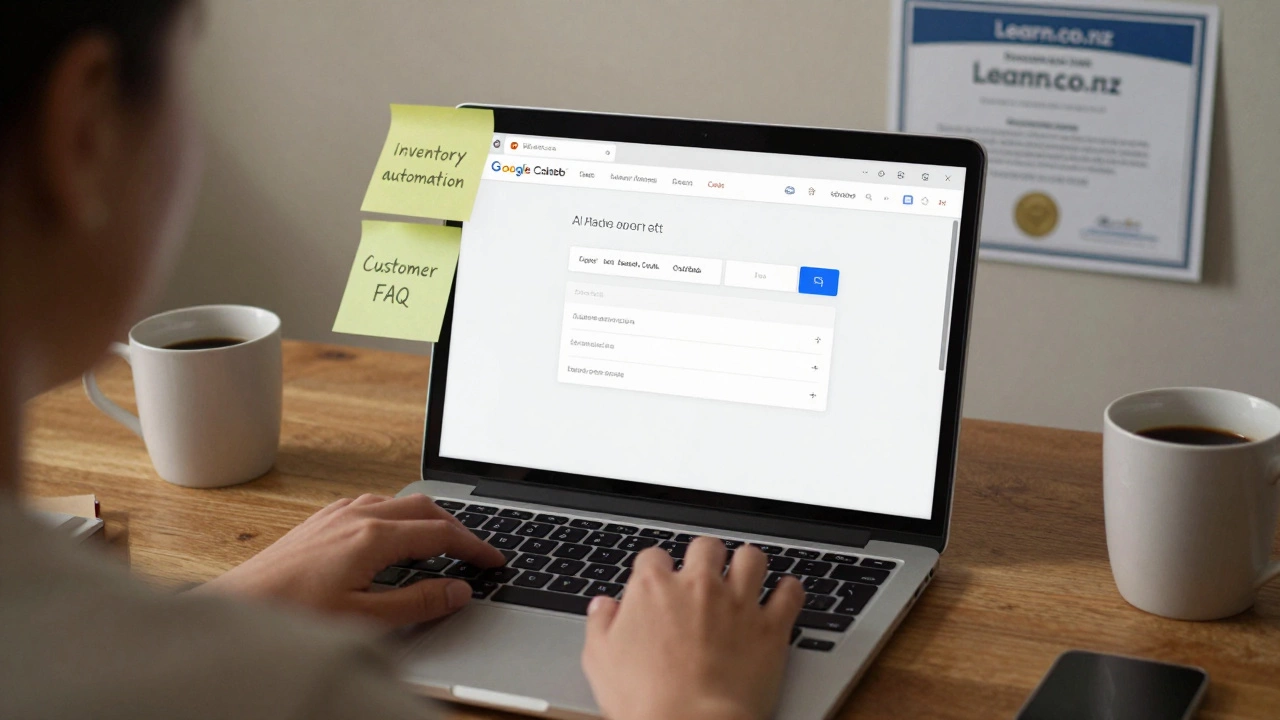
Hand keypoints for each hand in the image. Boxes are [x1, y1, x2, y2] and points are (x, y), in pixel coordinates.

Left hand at [196, 493, 504, 625]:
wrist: (238, 607)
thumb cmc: (293, 615)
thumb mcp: (365, 618)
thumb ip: (418, 602)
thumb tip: (458, 591)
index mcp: (374, 537)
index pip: (441, 535)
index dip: (474, 548)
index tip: (495, 562)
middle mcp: (357, 516)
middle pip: (426, 509)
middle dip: (458, 529)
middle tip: (477, 554)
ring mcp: (337, 514)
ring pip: (400, 503)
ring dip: (429, 520)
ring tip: (444, 545)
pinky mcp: (321, 521)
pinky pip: (373, 505)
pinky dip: (399, 517)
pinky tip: (395, 536)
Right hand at [582, 537, 804, 719]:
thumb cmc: (645, 700)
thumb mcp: (601, 662)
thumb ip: (602, 626)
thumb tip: (603, 607)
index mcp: (653, 589)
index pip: (653, 556)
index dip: (655, 568)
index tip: (658, 580)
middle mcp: (698, 586)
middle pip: (706, 546)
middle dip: (705, 556)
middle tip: (704, 573)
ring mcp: (737, 603)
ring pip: (751, 558)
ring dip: (748, 563)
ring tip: (746, 574)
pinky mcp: (770, 627)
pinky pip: (789, 593)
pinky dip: (789, 591)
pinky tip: (785, 593)